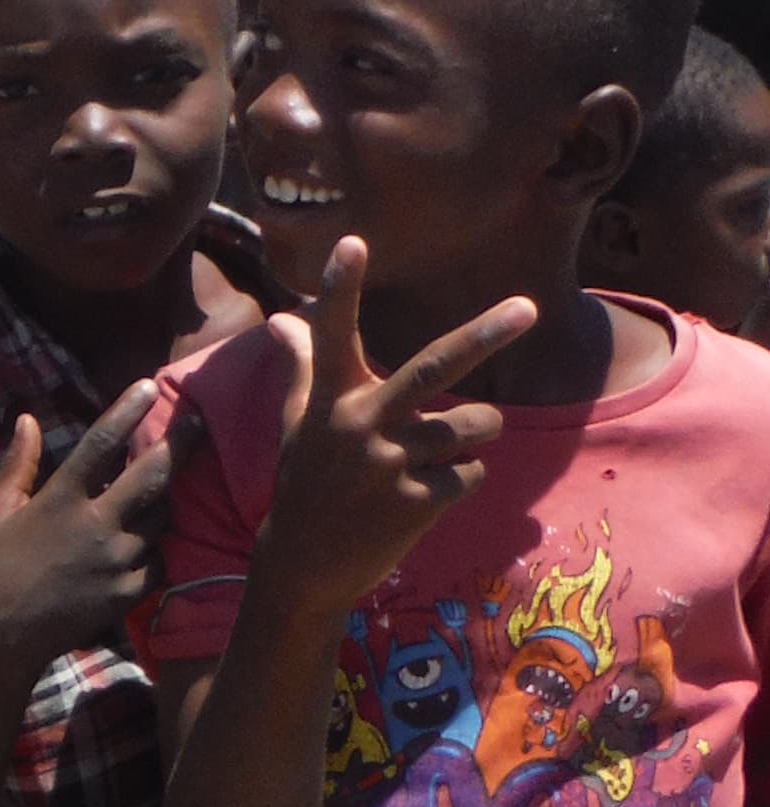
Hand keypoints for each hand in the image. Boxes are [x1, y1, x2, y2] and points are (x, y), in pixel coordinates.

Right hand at [0, 389, 174, 675]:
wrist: (4, 635)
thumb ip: (17, 463)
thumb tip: (28, 419)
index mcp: (61, 499)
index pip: (102, 443)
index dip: (129, 410)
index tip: (150, 386)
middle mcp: (96, 525)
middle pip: (153, 475)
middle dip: (182, 443)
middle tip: (199, 421)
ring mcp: (118, 560)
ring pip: (162, 518)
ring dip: (161, 503)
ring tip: (154, 497)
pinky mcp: (129, 591)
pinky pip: (158, 560)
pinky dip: (152, 551)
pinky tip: (139, 549)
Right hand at [262, 238, 531, 613]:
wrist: (305, 564)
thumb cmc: (305, 482)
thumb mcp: (300, 422)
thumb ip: (302, 365)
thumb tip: (278, 319)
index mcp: (332, 398)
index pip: (333, 331)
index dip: (340, 287)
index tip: (353, 242)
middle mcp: (360, 423)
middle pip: (433, 368)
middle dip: (485, 334)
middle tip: (528, 307)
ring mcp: (390, 464)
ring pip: (474, 427)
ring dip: (478, 434)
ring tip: (451, 448)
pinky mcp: (417, 501)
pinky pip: (474, 473)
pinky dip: (466, 478)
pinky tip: (434, 492)